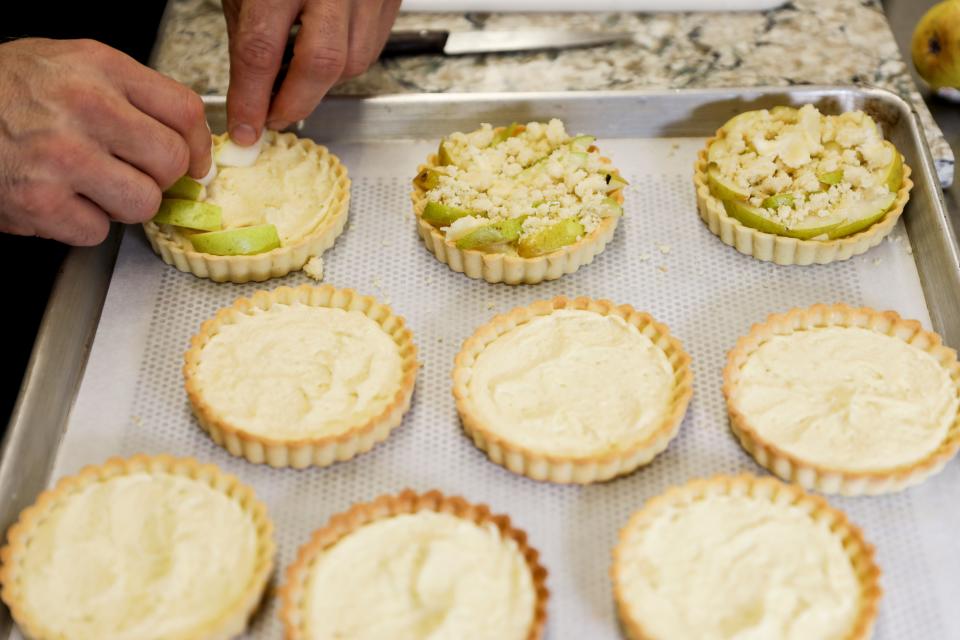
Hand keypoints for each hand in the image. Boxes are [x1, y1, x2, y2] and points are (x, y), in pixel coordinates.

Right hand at [0, 38, 211, 245]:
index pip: (184, 111)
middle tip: (130, 172)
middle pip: (172, 162)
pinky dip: (80, 224)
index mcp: (99, 68)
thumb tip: (187, 140)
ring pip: (143, 203)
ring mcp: (62, 156)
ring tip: (91, 186)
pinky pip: (98, 232)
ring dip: (123, 204)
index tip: (194, 160)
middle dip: (158, 176)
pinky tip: (57, 199)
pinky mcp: (39, 201)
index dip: (198, 144)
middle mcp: (84, 107)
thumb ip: (128, 95)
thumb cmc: (5, 91)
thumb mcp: (70, 66)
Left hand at [223, 0, 401, 144]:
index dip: (252, 98)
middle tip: (273, 117)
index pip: (262, 50)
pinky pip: (372, 46)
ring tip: (296, 79)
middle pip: (322, 63)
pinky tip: (324, 52)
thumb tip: (251, 96)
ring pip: (354, 61)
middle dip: (295, 101)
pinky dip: (346, 61)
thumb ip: (249, 37)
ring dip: (322, 82)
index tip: (246, 127)